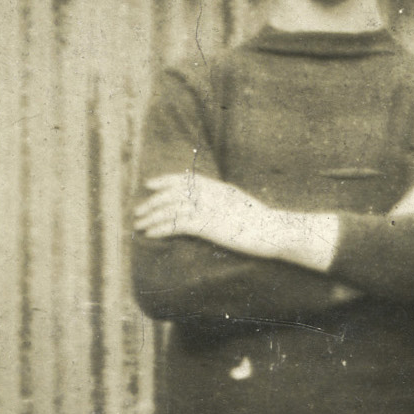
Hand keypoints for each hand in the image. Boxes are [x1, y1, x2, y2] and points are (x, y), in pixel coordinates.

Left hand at [135, 172, 283, 255]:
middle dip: (152, 203)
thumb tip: (212, 203)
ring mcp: (209, 209)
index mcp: (219, 188)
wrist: (275, 231)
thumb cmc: (263, 223)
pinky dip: (161, 229)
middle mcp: (211, 195)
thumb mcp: (242, 205)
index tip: (149, 184)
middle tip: (138, 212)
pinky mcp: (208, 225)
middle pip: (173, 194)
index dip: (165, 180)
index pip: (186, 178)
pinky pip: (177, 225)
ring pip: (171, 209)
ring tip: (140, 226)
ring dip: (152, 217)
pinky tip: (151, 234)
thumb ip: (225, 201)